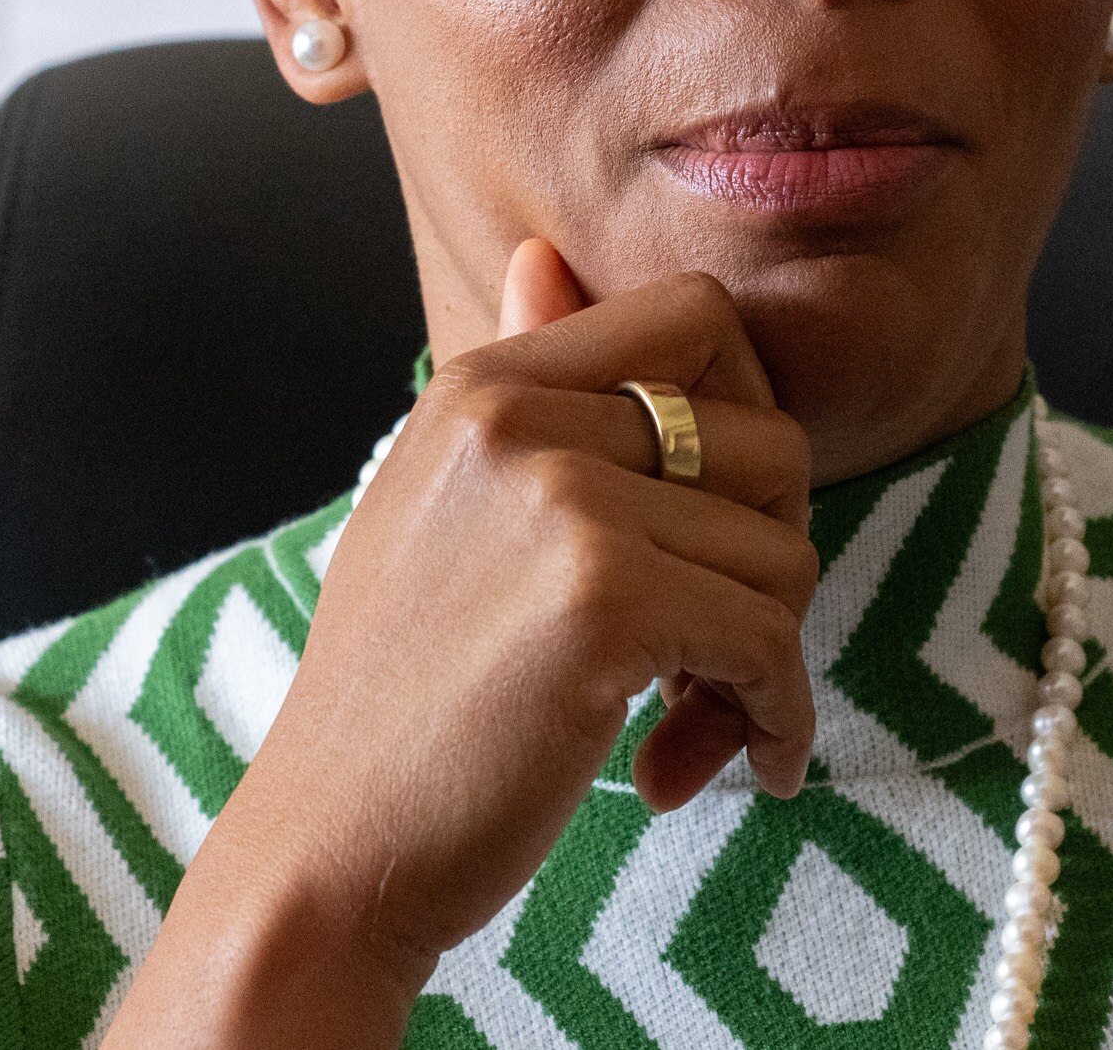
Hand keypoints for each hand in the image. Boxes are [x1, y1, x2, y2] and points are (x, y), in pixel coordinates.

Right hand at [101, 243, 817, 1049]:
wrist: (327, 855)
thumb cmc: (399, 702)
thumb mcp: (439, 510)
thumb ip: (521, 387)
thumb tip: (548, 257)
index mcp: (484, 382)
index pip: (698, 315)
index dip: (744, 420)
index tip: (712, 530)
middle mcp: (519, 416)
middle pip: (770, 439)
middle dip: (768, 558)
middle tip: (707, 655)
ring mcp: (560, 502)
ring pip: (785, 553)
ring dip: (763, 662)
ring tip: (682, 728)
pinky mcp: (603, 602)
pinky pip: (772, 643)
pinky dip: (774, 720)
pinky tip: (713, 772)